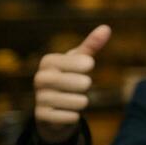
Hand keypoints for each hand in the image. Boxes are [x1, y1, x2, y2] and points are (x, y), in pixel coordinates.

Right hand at [33, 24, 110, 143]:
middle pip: (83, 83)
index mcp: (49, 61)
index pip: (83, 62)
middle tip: (78, 86)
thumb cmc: (68, 77)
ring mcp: (39, 97)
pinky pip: (72, 117)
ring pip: (80, 102)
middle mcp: (40, 77)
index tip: (85, 67)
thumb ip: (91, 45)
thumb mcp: (79, 60)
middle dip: (86, 86)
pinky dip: (74, 115)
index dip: (88, 67)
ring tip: (71, 98)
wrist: (51, 107)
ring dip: (82, 102)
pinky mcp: (42, 116)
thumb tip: (106, 27)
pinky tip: (65, 111)